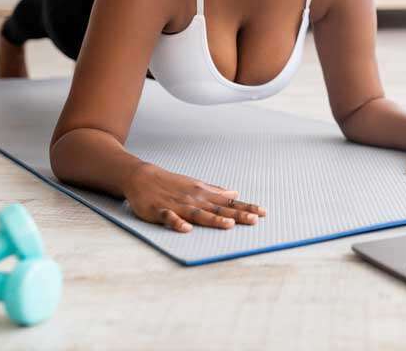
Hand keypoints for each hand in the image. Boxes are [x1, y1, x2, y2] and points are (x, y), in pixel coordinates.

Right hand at [123, 162, 265, 231]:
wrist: (142, 177)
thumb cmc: (171, 183)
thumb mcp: (196, 185)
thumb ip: (216, 191)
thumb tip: (235, 192)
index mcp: (203, 194)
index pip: (229, 202)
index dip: (246, 208)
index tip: (264, 213)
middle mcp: (194, 200)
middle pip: (219, 208)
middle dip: (237, 214)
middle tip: (255, 220)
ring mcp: (178, 205)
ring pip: (198, 214)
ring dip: (213, 219)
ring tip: (228, 224)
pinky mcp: (160, 211)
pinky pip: (170, 218)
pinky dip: (177, 223)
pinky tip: (186, 229)